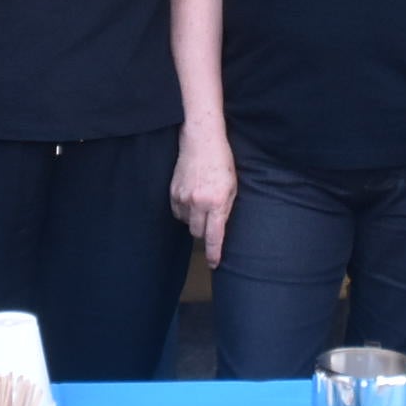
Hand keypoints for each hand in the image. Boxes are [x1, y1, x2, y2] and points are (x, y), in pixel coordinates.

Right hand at [170, 131, 237, 267]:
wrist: (201, 142)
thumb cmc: (222, 162)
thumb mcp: (233, 187)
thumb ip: (226, 210)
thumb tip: (220, 229)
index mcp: (217, 202)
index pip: (214, 236)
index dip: (213, 253)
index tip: (213, 264)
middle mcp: (198, 202)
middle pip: (197, 233)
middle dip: (204, 231)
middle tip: (210, 219)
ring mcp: (183, 197)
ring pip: (187, 223)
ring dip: (194, 219)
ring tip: (201, 202)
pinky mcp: (173, 192)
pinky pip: (177, 212)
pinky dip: (184, 211)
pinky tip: (191, 198)